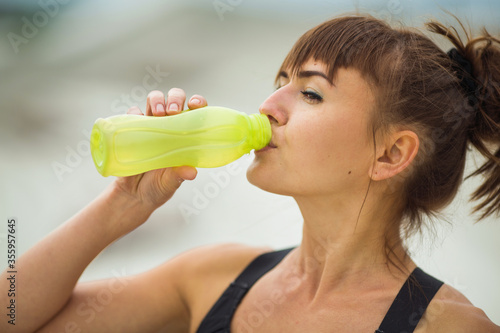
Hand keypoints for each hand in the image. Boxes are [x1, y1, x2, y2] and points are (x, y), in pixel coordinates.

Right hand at [112, 88, 207, 209]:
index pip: (196, 112)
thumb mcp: (171, 183)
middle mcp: (170, 127)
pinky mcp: (133, 130)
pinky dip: (134, 111)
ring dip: (156, 100)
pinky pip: (133, 113)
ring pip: (154, 100)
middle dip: (175, 99)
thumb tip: (191, 171)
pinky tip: (137, 118)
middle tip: (172, 112)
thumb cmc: (158, 187)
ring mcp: (151, 127)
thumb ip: (179, 175)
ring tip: (158, 113)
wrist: (134, 196)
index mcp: (186, 137)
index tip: (194, 104)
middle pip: (175, 100)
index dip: (198, 102)